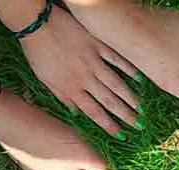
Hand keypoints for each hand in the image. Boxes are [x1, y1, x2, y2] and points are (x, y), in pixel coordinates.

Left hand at [20, 8, 141, 136]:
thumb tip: (76, 114)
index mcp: (71, 88)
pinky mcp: (97, 44)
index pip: (93, 112)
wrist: (36, 24)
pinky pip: (116, 58)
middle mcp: (85, 78)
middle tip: (140, 126)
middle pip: (109, 101)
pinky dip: (129, 69)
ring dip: (130, 98)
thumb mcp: (45, 80)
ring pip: (115, 83)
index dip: (108, 126)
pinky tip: (140, 80)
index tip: (121, 136)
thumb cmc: (38, 53)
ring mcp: (92, 60)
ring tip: (143, 109)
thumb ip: (62, 97)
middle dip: (126, 116)